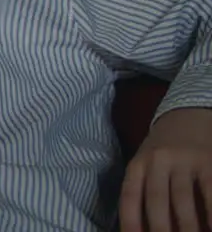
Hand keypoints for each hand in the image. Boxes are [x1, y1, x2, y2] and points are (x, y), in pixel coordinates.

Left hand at [120, 107, 211, 230]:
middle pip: (157, 202)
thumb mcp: (145, 163)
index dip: (130, 221)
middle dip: (161, 229)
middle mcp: (158, 161)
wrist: (188, 114)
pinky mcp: (208, 160)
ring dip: (189, 227)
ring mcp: (184, 160)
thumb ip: (141, 189)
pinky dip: (210, 212)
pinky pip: (209, 190)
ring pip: (184, 200)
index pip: (130, 197)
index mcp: (138, 165)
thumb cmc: (163, 149)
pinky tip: (211, 226)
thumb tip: (141, 225)